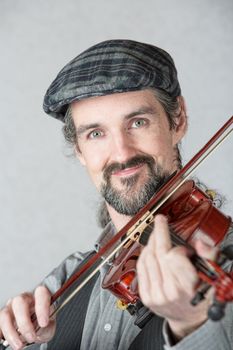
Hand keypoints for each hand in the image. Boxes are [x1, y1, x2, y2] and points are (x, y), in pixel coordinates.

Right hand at [0, 286, 54, 349]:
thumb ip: (46, 325)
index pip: (41, 293)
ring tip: (19, 345)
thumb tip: (40, 326)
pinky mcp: (3, 316)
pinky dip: (2, 333)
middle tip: (31, 337)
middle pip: (19, 302)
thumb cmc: (43, 323)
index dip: (42, 307)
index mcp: (39, 296)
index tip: (44, 323)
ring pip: (6, 314)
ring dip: (11, 332)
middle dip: (24, 322)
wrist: (37, 329)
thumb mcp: (49, 325)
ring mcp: (11, 306)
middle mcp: (24, 298)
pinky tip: (8, 341)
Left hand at [136, 215, 215, 339]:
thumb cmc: (200, 294)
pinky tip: (149, 249)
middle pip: (158, 254)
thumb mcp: (212, 275)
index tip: (179, 241)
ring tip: (156, 235)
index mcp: (189, 287)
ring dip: (151, 242)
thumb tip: (199, 243)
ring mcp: (156, 295)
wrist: (188, 316)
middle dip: (159, 233)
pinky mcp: (146, 296)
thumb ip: (210, 256)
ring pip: (148, 259)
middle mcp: (171, 292)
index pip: (173, 257)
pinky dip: (144, 255)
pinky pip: (141, 268)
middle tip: (160, 222)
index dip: (176, 245)